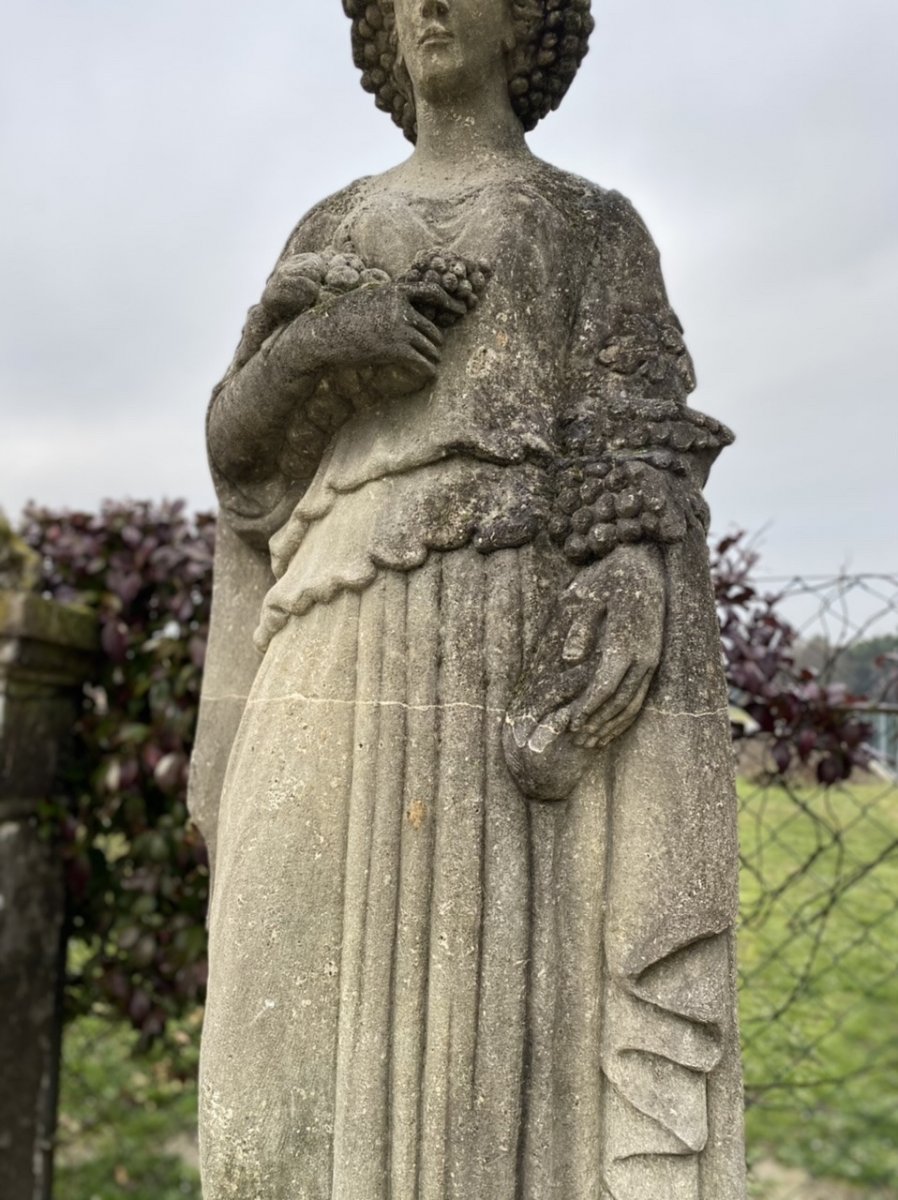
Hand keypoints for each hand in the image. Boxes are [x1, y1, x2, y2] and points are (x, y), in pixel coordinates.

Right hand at [297, 280, 464, 386]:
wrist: (321, 335)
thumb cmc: (338, 318)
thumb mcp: (364, 299)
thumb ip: (386, 299)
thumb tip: (400, 304)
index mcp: (394, 291)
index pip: (431, 291)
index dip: (448, 301)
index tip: (459, 309)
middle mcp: (401, 307)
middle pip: (432, 327)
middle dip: (434, 342)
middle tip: (435, 352)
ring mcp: (400, 328)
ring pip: (431, 347)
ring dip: (432, 358)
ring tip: (431, 365)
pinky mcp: (396, 349)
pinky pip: (423, 362)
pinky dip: (428, 370)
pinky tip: (430, 376)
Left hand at [503, 543, 665, 799]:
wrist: (645, 564)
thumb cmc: (609, 577)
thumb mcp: (587, 594)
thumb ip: (579, 626)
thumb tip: (570, 659)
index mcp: (625, 641)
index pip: (606, 685)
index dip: (589, 707)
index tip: (572, 724)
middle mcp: (644, 654)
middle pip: (621, 700)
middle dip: (599, 723)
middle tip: (577, 740)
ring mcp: (652, 658)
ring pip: (634, 701)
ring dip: (612, 723)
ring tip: (591, 741)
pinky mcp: (654, 659)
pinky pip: (641, 694)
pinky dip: (626, 713)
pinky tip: (610, 724)